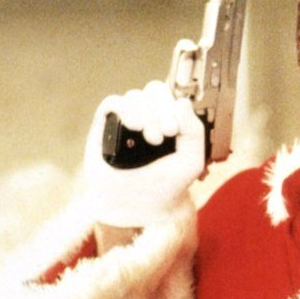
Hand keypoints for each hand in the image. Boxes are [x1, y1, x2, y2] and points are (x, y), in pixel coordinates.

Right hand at [82, 80, 204, 227]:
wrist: (137, 207)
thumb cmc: (165, 185)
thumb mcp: (191, 160)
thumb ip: (194, 131)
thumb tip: (181, 102)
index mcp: (169, 121)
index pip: (172, 97)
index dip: (174, 107)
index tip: (174, 131)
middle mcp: (147, 118)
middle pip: (154, 90)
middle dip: (162, 108)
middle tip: (166, 133)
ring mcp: (125, 122)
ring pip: (135, 95)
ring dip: (146, 113)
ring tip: (151, 139)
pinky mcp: (105, 127)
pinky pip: (112, 102)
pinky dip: (125, 108)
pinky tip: (134, 126)